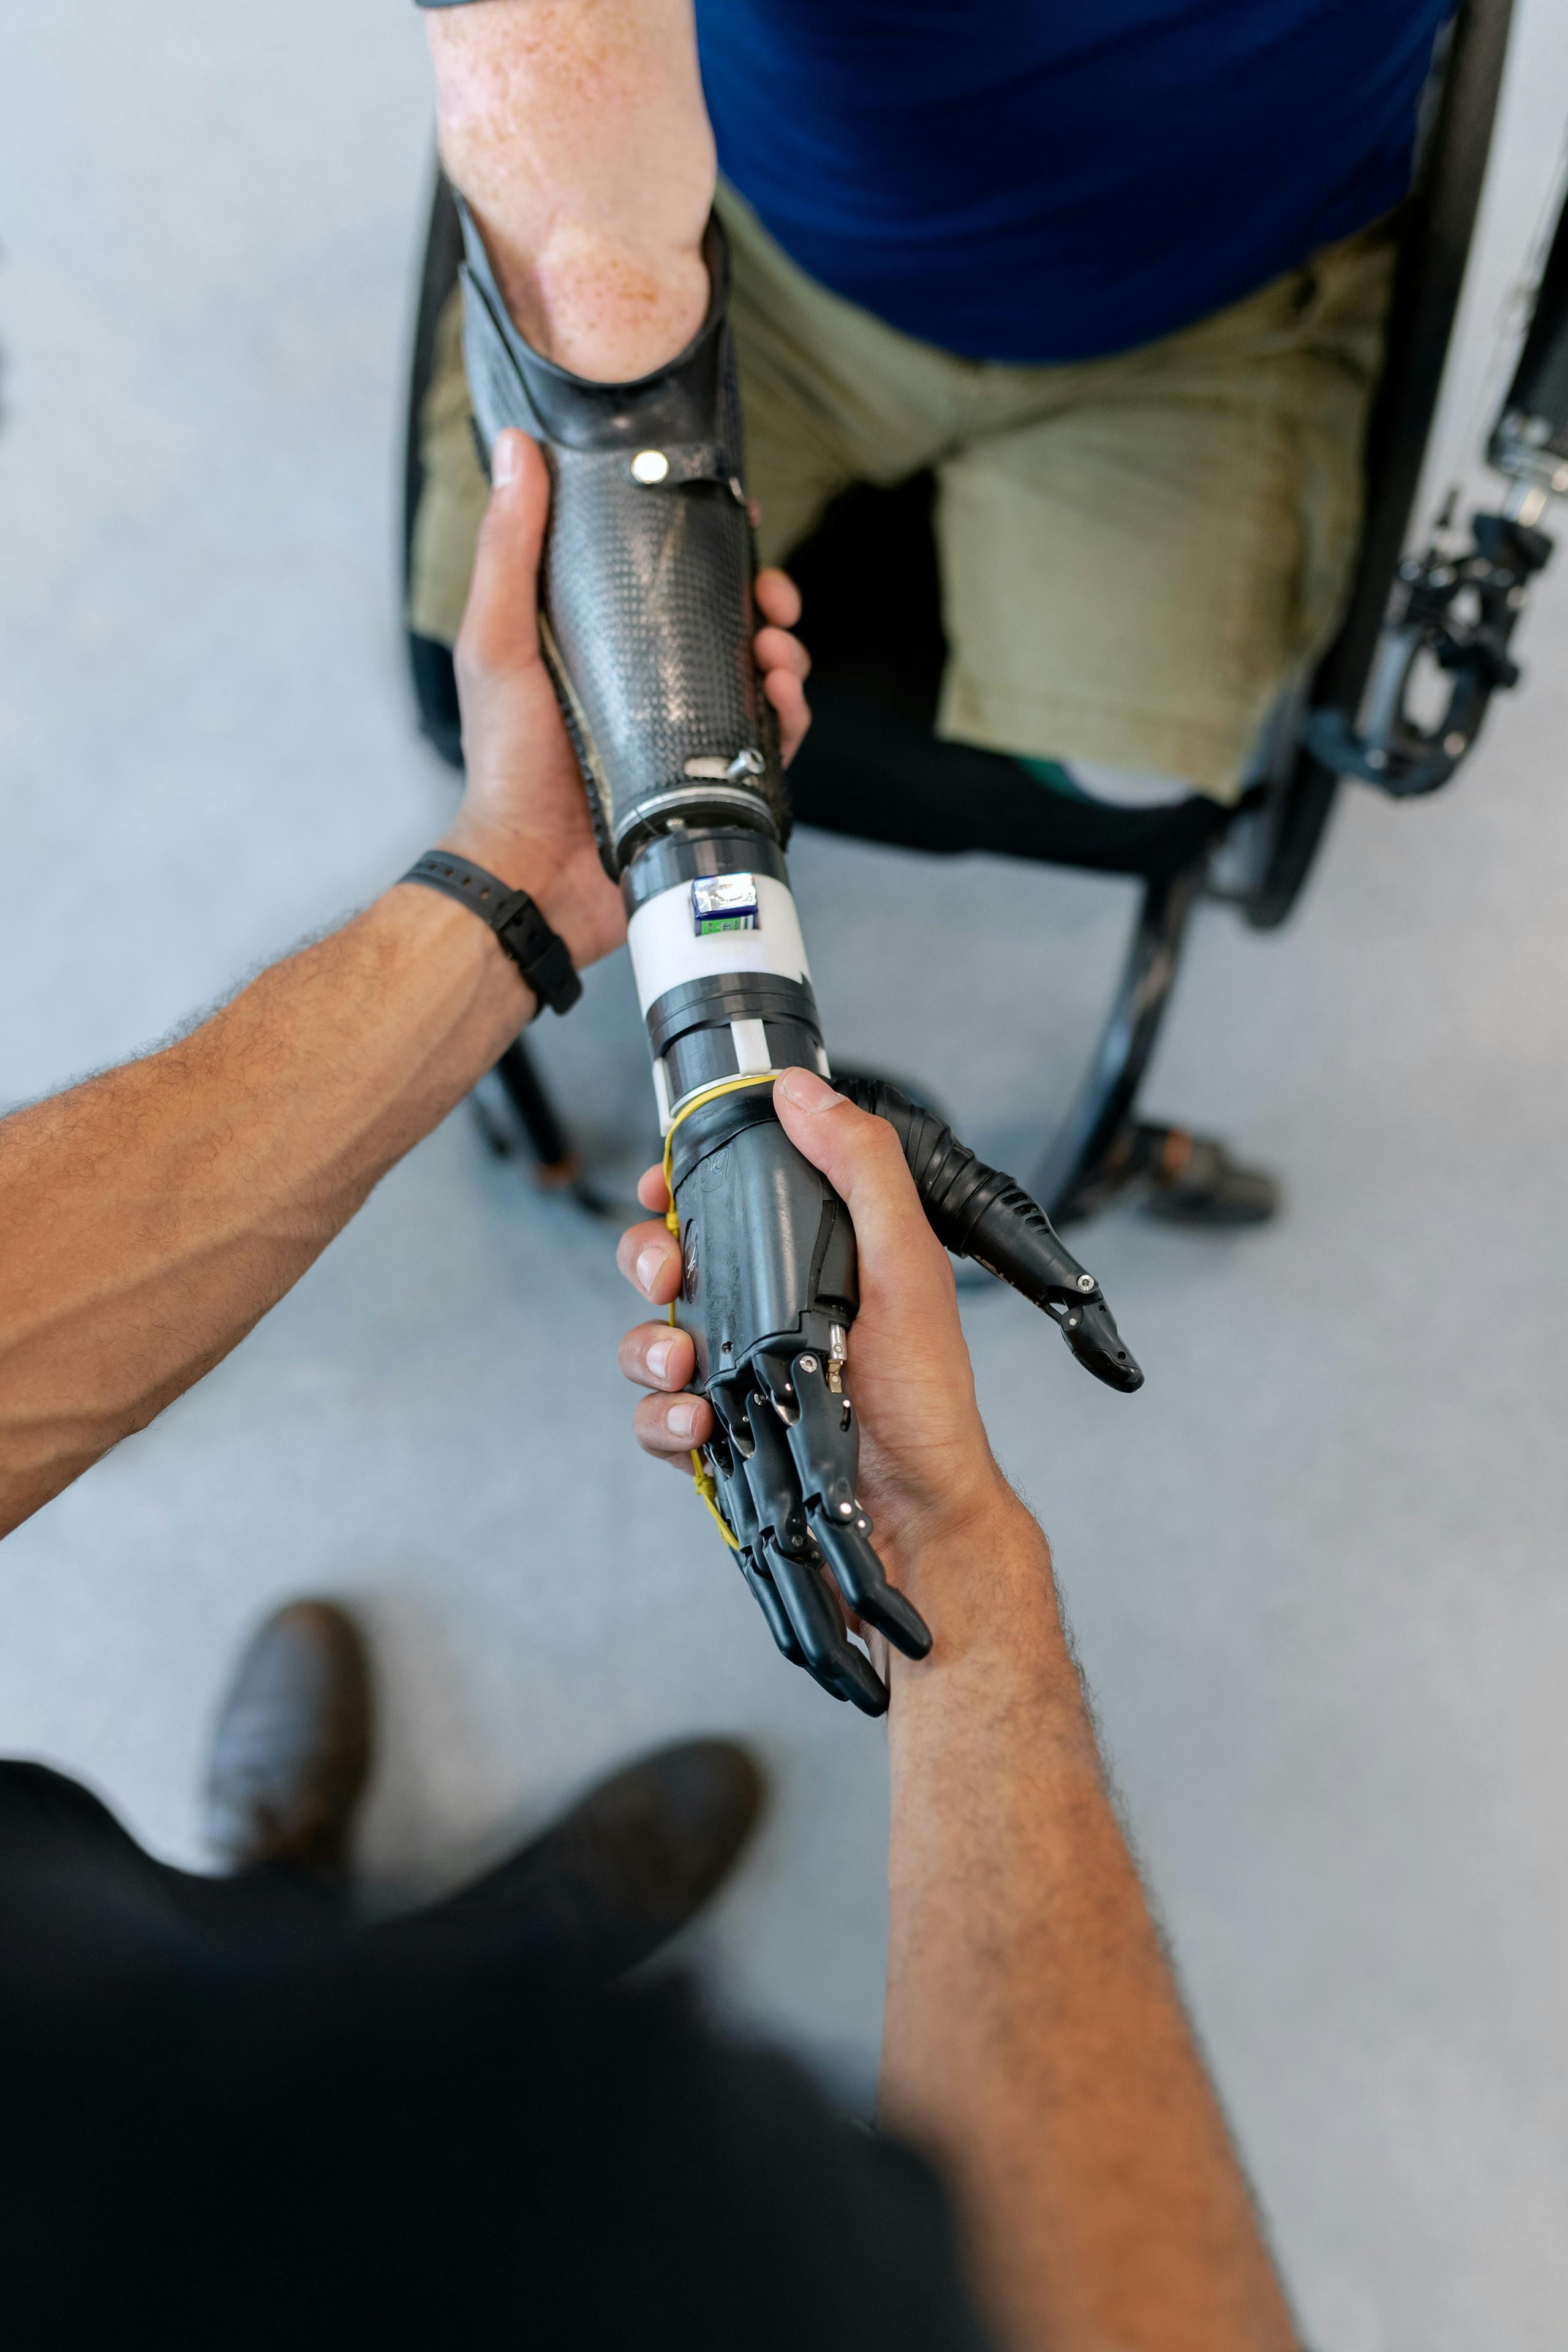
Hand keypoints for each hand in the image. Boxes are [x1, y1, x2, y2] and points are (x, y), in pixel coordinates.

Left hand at [439, 430, 809, 971]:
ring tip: (778, 654)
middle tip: (777, 598)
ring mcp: (686, 734)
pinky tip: (782, 703)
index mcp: (605, 640)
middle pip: (730, 621)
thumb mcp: (497, 641)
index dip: (711, 543)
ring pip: (760, 675)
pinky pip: (770, 742)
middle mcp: (652, 682)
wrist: (532, 871)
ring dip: (785, 654)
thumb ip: (507, 549)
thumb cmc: (506, 762)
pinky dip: (789, 716)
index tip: (738, 514)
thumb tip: (516, 447)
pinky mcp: (712, 782)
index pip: (668, 575)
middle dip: (767, 599)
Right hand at [617, 1069, 1014, 1591]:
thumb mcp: (906, 1265)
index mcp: (810, 1260)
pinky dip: (663, 1418)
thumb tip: (804, 1091)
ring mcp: (738, 1377)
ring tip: (685, 1366)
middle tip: (667, 1277)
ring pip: (649, 1339)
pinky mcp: (719, 1440)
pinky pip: (657, 1417)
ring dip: (648, 1347)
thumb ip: (861, 1169)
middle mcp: (768, 1313)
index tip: (662, 1186)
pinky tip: (700, 1422)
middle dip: (647, 1260)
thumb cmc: (924, 1402)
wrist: (916, 1522)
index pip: (726, 1199)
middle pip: (668, 1262)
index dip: (681, 1185)